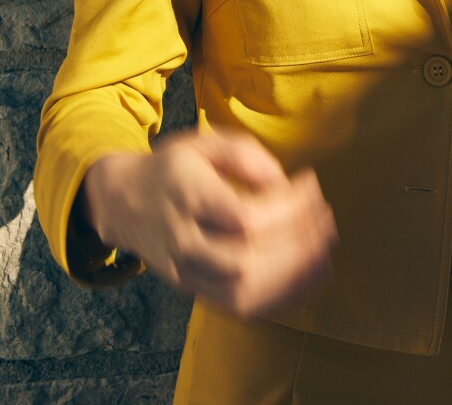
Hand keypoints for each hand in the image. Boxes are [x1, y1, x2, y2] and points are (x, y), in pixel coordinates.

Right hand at [79, 128, 337, 315]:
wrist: (123, 203)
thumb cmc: (172, 168)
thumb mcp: (203, 142)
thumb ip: (244, 155)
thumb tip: (282, 183)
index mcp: (187, 196)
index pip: (244, 216)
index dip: (287, 207)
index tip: (310, 183)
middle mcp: (183, 240)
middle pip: (246, 260)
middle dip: (298, 245)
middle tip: (327, 220)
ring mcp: (186, 272)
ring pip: (242, 293)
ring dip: (293, 278)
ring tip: (324, 253)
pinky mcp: (193, 290)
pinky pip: (239, 308)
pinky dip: (279, 299)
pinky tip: (306, 279)